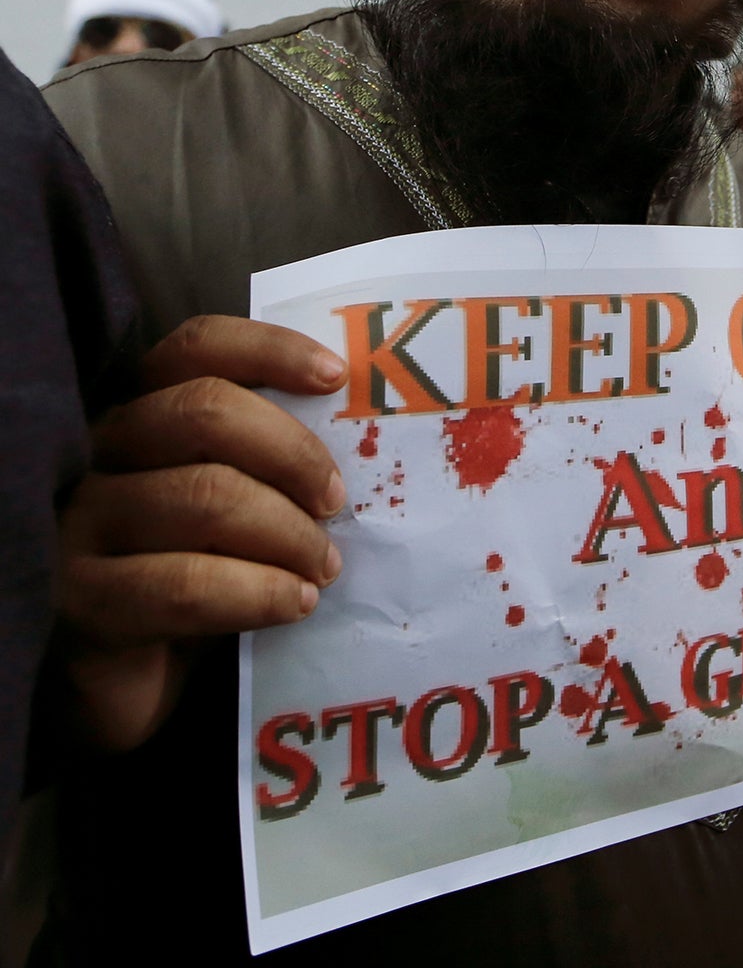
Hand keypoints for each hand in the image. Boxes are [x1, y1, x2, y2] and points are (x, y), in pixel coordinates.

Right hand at [58, 316, 348, 750]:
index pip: (197, 348)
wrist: (132, 682)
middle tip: (337, 502)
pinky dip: (258, 592)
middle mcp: (100, 454)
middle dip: (294, 453)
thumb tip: (373, 439)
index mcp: (144, 413)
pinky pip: (185, 584)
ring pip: (204, 497)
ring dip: (289, 534)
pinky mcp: (80, 599)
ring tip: (324, 568)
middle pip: (206, 412)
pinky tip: (295, 603)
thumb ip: (276, 465)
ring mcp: (80, 523)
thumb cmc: (202, 572)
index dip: (269, 350)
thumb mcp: (242, 506)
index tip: (338, 378)